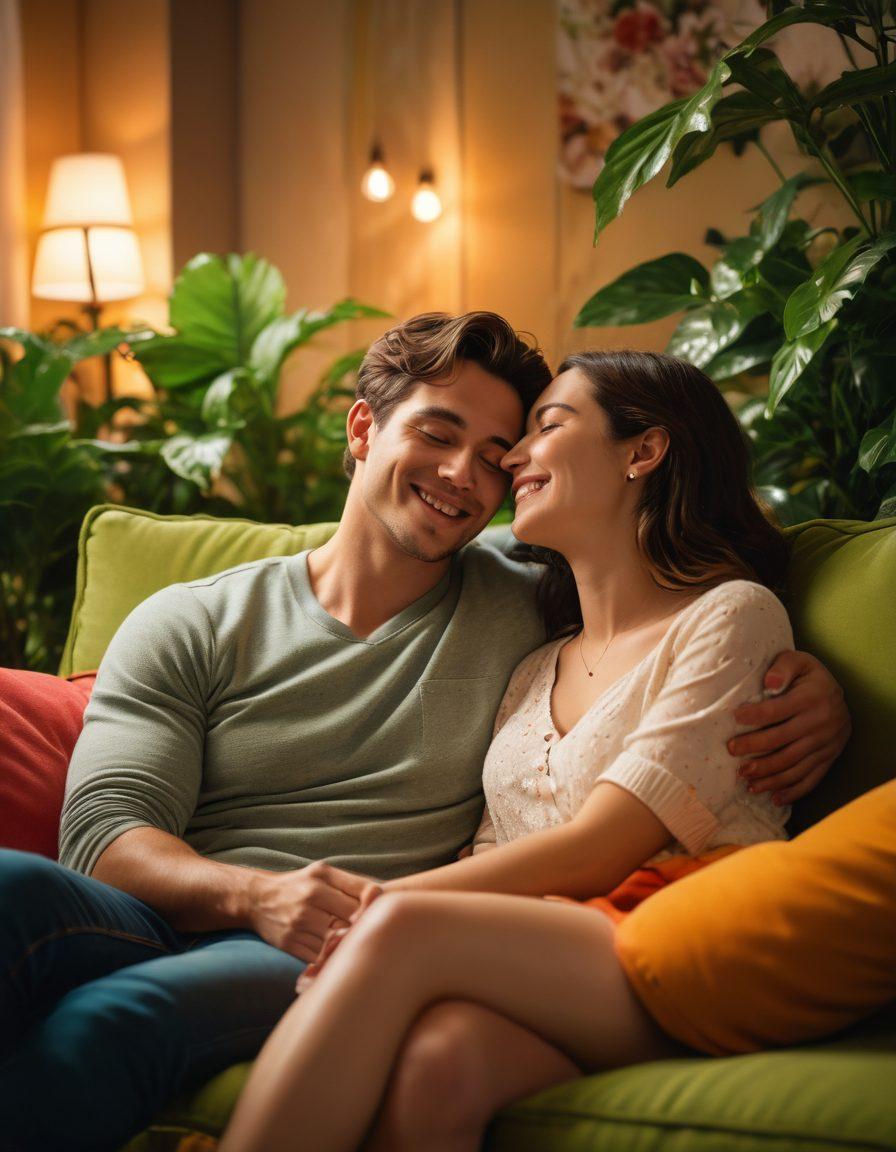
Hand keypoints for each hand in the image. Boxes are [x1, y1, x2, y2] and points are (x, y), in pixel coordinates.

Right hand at [247, 861, 379, 961]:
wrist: (257, 899)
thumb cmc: (299, 884)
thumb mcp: (322, 873)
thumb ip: (352, 882)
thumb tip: (382, 895)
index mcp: (320, 880)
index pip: (362, 897)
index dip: (374, 908)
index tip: (377, 912)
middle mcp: (308, 901)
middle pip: (351, 922)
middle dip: (363, 927)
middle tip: (369, 930)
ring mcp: (298, 925)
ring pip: (337, 943)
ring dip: (347, 944)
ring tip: (352, 942)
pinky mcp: (290, 945)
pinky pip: (320, 958)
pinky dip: (330, 958)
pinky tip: (334, 953)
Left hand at [729, 649, 850, 806]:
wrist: (839, 694)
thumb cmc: (808, 676)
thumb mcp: (800, 661)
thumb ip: (783, 666)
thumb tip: (768, 681)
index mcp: (813, 698)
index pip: (778, 710)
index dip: (755, 715)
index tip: (734, 718)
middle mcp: (822, 723)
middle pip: (782, 741)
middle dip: (754, 747)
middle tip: (731, 751)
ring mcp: (827, 744)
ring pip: (794, 765)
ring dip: (768, 775)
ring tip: (745, 779)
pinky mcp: (829, 758)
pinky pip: (811, 779)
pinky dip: (792, 791)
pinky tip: (773, 798)